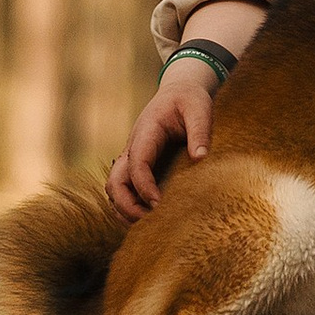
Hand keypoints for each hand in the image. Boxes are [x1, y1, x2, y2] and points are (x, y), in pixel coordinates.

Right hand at [107, 62, 217, 218]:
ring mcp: (132, 156)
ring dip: (124, 209)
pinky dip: (128, 205)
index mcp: (146, 131)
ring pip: (114, 188)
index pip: (136, 162)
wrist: (179, 89)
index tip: (158, 205)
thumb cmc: (189, 99)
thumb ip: (200, 131)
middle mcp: (133, 146)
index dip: (144, 187)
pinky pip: (124, 189)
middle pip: (115, 181)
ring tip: (146, 226)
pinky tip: (147, 217)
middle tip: (149, 222)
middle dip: (127, 205)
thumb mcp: (199, 108)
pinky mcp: (138, 164)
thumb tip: (200, 159)